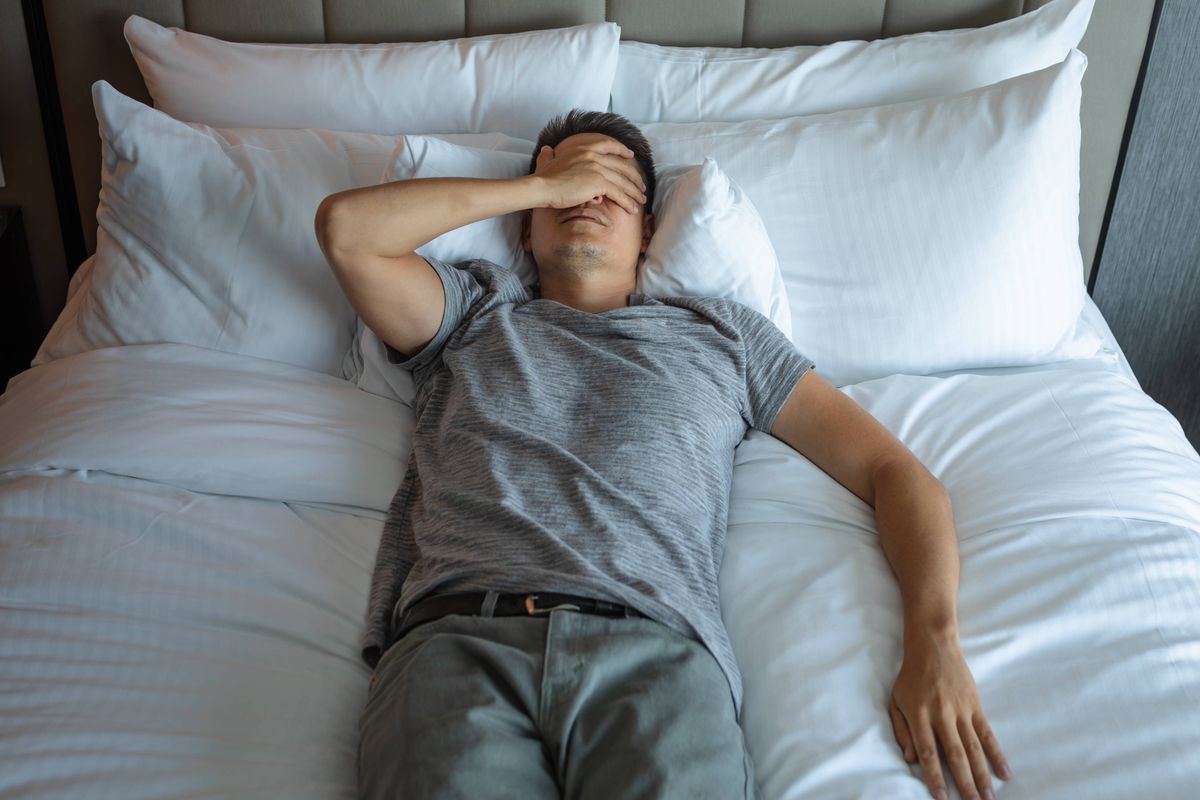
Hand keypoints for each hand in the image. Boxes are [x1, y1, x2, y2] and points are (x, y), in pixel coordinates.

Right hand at [532, 133, 646, 214]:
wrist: (542, 186)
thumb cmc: (543, 177)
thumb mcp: (547, 161)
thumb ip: (548, 155)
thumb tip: (545, 149)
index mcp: (584, 147)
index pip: (609, 145)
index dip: (622, 150)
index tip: (630, 156)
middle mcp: (593, 154)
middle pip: (621, 165)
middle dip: (634, 177)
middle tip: (641, 186)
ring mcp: (598, 168)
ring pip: (623, 181)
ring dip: (634, 192)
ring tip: (641, 200)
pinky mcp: (599, 183)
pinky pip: (619, 193)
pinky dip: (627, 202)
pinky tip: (632, 209)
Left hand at [888, 635, 1011, 799]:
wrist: (933, 646)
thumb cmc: (910, 677)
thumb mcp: (895, 701)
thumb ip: (901, 731)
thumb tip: (911, 760)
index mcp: (918, 715)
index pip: (928, 753)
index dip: (935, 778)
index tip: (941, 799)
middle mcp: (941, 714)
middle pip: (954, 756)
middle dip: (964, 784)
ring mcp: (960, 710)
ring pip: (973, 748)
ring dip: (982, 775)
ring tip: (989, 798)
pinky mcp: (975, 706)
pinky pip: (987, 734)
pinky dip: (996, 754)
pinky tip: (1004, 772)